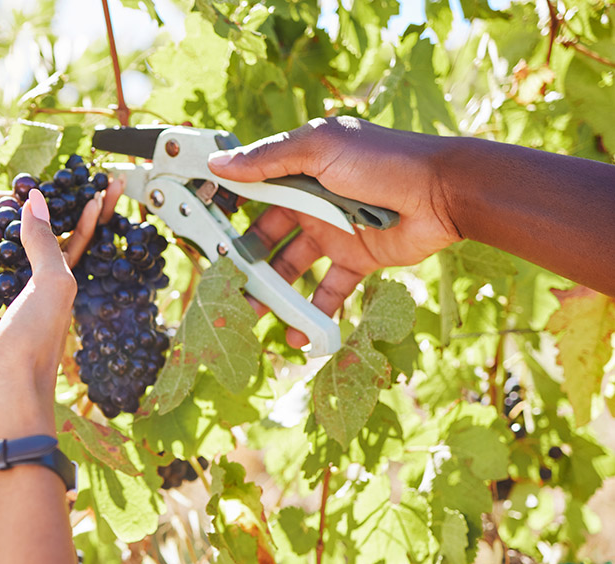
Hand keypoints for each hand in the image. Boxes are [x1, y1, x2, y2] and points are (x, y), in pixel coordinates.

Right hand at [0, 190, 75, 450]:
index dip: (83, 218)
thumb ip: (43, 243)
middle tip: (13, 198)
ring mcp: (2, 325)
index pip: (74, 247)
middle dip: (27, 234)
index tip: (90, 186)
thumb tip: (38, 199)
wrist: (2, 407)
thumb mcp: (49, 287)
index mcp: (60, 295)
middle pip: (31, 263)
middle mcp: (34, 308)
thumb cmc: (32, 347)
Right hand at [208, 117, 459, 347]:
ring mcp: (334, 232)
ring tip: (251, 315)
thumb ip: (268, 159)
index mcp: (300, 170)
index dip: (227, 213)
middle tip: (223, 285)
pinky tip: (298, 333)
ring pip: (292, 268)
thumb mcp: (320, 148)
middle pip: (267, 237)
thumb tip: (217, 166)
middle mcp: (313, 201)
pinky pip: (329, 290)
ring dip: (272, 292)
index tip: (202, 234)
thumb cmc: (383, 161)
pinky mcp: (358, 260)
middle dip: (244, 262)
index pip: (253, 193)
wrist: (444, 193)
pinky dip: (313, 313)